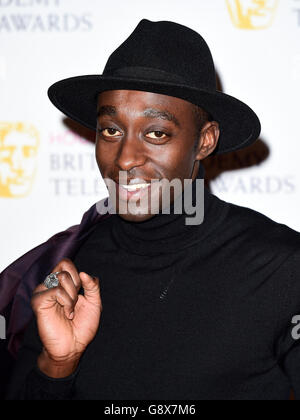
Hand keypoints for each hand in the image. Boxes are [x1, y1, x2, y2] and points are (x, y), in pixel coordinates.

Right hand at [31, 258, 101, 375]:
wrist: (73, 347)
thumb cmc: (82, 327)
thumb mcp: (95, 303)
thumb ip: (93, 286)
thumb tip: (84, 273)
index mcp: (62, 284)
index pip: (66, 263)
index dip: (78, 276)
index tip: (80, 294)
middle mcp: (51, 285)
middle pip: (65, 265)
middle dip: (76, 284)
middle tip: (75, 302)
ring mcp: (44, 292)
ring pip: (62, 276)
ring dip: (72, 296)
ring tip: (70, 311)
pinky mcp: (39, 302)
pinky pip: (56, 290)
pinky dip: (66, 302)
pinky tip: (66, 314)